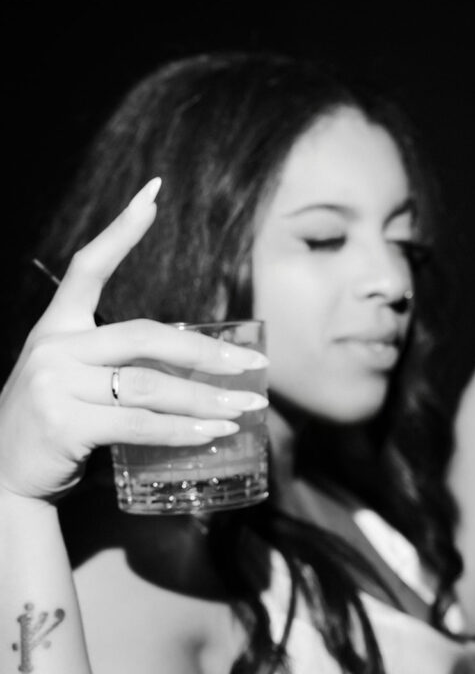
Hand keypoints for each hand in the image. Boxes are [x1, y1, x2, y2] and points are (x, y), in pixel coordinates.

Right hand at [0, 180, 266, 502]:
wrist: (4, 480)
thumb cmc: (53, 426)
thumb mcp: (74, 380)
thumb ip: (117, 361)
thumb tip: (190, 352)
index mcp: (56, 328)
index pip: (88, 268)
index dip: (121, 230)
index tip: (153, 194)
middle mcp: (53, 348)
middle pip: (144, 336)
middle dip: (205, 351)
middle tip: (251, 364)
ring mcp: (55, 385)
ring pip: (150, 386)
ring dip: (206, 399)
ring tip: (245, 406)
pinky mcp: (65, 424)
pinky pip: (140, 424)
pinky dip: (183, 430)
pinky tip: (214, 433)